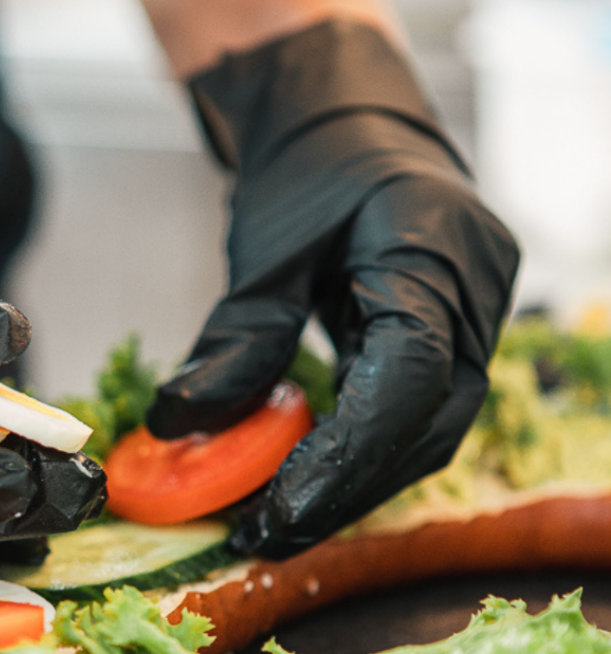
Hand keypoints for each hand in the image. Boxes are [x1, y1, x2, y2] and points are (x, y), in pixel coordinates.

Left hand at [147, 20, 518, 556]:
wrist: (346, 117)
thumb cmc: (310, 162)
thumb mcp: (266, 245)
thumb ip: (237, 335)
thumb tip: (179, 424)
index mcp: (436, 250)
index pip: (409, 376)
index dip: (347, 455)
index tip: (281, 511)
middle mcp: (474, 293)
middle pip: (428, 425)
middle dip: (346, 491)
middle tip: (268, 535)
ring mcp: (471, 318)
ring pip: (426, 431)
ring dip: (353, 485)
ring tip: (277, 522)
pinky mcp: (448, 337)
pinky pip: (414, 414)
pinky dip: (360, 454)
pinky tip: (307, 481)